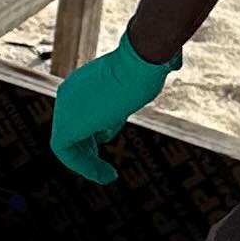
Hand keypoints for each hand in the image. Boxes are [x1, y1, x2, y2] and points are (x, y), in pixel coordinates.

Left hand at [50, 31, 180, 185]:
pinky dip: (83, 166)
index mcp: (84, 81)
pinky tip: (104, 175)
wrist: (139, 64)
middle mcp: (69, 93)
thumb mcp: (151, 68)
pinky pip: (65, 152)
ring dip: (87, 163)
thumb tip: (175, 63)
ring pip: (69, 143)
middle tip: (106, 168)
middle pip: (75, 128)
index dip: (99, 126)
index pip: (86, 111)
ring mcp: (64, 109)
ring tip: (107, 176)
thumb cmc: (151, 64)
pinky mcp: (66, 125)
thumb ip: (153, 70)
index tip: (108, 136)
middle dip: (89, 147)